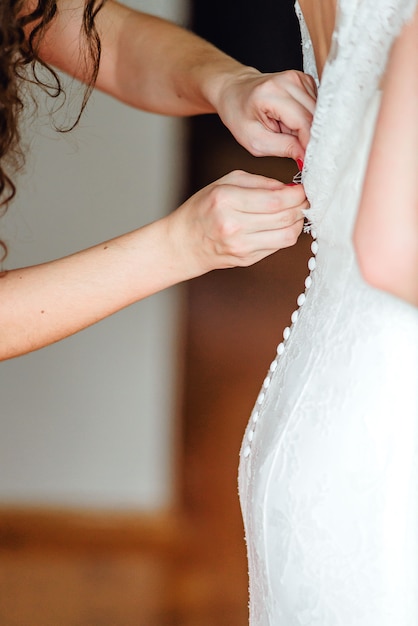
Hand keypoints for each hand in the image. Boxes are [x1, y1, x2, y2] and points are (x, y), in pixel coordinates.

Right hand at [166, 170, 307, 275]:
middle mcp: (233, 225)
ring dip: (298, 222)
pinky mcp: (247, 260)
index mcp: (226, 200)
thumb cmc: (202, 209)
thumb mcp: (225, 183)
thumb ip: (259, 182)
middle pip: (285, 217)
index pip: (275, 200)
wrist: (183, 243)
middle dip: (301, 206)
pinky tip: (282, 225)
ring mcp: (241, 246)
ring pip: (287, 236)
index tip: (303, 188)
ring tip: (296, 212)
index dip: (296, 194)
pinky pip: (278, 246)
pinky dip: (286, 234)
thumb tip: (289, 187)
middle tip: (304, 198)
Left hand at [213, 68, 316, 162]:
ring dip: (307, 128)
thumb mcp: (255, 141)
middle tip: (292, 146)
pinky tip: (291, 120)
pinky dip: (307, 119)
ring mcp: (299, 78)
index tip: (308, 160)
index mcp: (272, 93)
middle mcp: (289, 80)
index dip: (309, 144)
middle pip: (315, 117)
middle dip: (308, 137)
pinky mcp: (306, 81)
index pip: (304, 122)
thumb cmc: (240, 116)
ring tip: (286, 129)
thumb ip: (284, 149)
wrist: (234, 92)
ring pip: (319, 113)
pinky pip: (317, 108)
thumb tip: (306, 157)